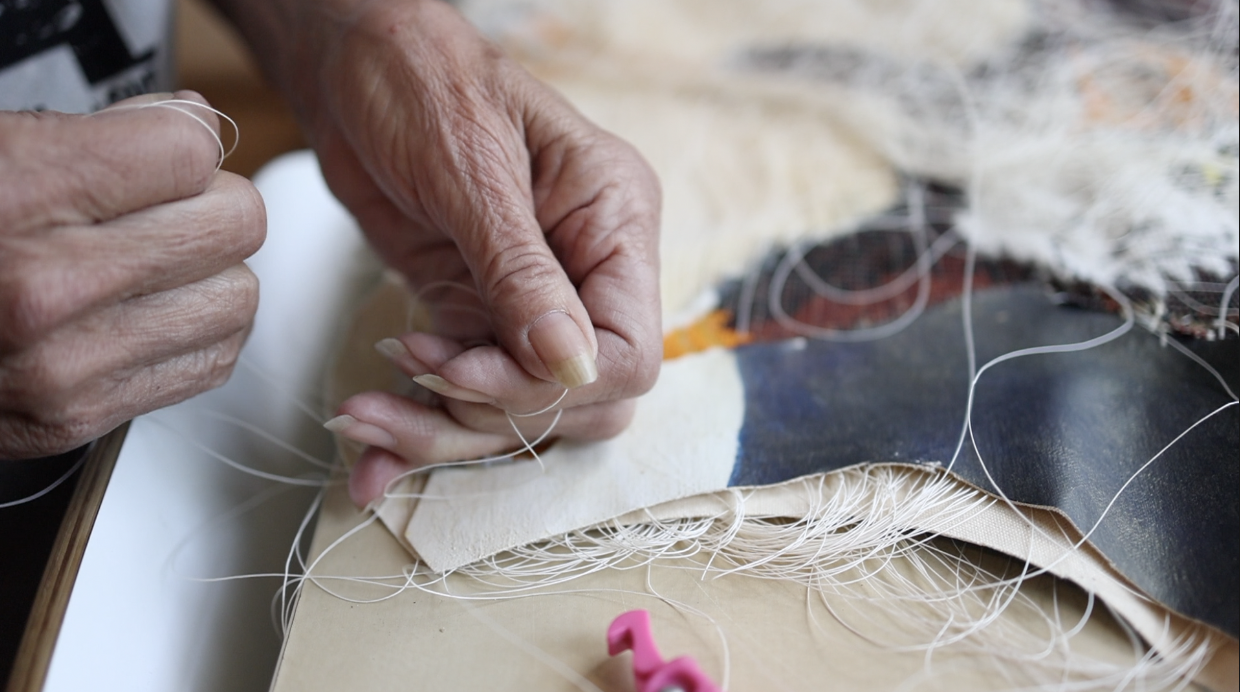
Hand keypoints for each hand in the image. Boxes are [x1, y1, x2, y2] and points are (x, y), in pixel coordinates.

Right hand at [0, 92, 265, 458]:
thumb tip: (195, 126)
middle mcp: (48, 285)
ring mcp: (66, 362)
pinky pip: (211, 361)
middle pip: (235, 223)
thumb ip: (99, 134)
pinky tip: (143, 314)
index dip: (186, 141)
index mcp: (20, 194)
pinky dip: (193, 334)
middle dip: (210, 206)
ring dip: (210, 276)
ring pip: (239, 297)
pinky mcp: (77, 416)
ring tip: (152, 266)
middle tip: (168, 209)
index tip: (165, 152)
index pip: (191, 150)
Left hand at [252, 0, 661, 504]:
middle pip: (578, 399)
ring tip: (364, 420)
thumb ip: (522, 275)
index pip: (631, 350)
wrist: (353, 65)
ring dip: (442, 430)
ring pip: (518, 411)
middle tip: (414, 378)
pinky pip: (464, 395)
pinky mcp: (474, 315)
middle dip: (494, 412)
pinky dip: (417, 427)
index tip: (466, 370)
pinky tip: (370, 459)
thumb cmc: (424, 81)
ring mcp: (530, 302)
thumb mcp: (474, 173)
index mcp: (615, 223)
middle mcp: (585, 272)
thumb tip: (570, 370)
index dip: (557, 384)